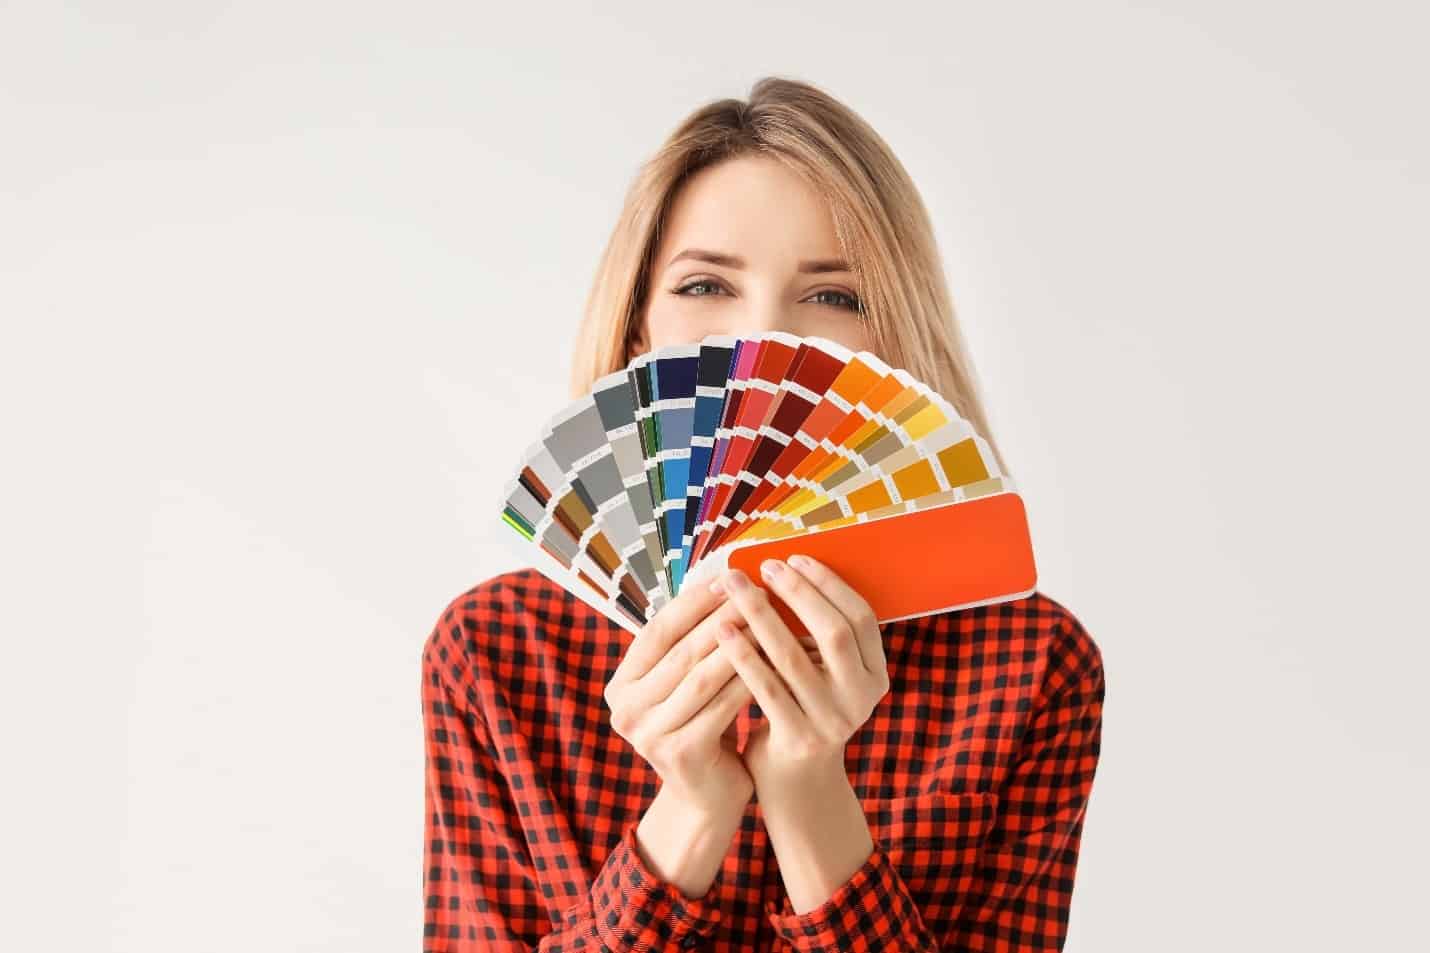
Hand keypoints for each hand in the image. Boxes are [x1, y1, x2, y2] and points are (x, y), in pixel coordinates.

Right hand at [603, 574, 756, 813]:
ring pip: (703, 677)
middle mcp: (625, 710)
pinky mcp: (680, 754)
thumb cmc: (702, 726)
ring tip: (769, 621)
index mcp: (620, 686)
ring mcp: (649, 735)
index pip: (657, 631)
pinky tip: (775, 662)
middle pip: (681, 652)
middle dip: (721, 618)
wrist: (707, 797)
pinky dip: (749, 679)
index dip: (691, 602)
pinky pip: (722, 706)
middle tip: (755, 592)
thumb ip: (689, 644)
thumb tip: (720, 580)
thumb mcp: (685, 685)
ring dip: (739, 645)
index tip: (725, 577)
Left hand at [711, 555, 890, 798]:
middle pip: (835, 632)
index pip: (861, 617)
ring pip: (794, 657)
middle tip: (764, 566)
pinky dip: (742, 655)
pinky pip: (766, 688)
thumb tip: (784, 569)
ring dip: (761, 615)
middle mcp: (862, 697)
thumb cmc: (802, 711)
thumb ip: (816, 636)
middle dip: (798, 592)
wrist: (796, 784)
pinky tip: (721, 630)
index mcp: (876, 675)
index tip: (794, 558)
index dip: (828, 584)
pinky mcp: (799, 739)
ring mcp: (834, 721)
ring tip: (733, 588)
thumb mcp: (824, 675)